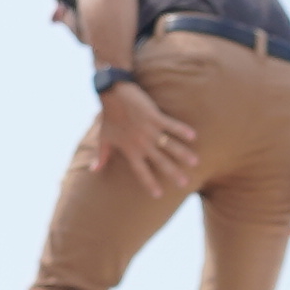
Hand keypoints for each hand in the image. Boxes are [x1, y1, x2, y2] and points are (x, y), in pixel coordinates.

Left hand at [80, 83, 202, 190]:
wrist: (112, 94)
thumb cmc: (109, 117)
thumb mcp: (104, 138)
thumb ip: (101, 156)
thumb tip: (94, 170)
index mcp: (130, 150)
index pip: (141, 172)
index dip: (149, 184)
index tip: (158, 195)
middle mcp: (141, 143)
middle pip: (160, 162)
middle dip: (173, 173)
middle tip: (185, 183)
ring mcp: (149, 130)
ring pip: (169, 145)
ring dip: (182, 154)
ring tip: (195, 162)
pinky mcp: (154, 116)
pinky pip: (171, 125)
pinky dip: (182, 130)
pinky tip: (193, 136)